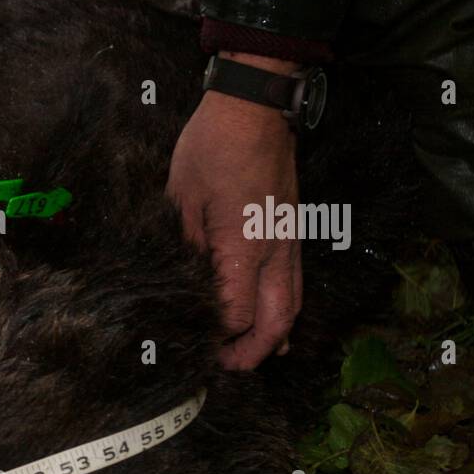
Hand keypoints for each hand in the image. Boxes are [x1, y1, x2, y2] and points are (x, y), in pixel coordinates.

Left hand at [167, 51, 301, 369]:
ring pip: (294, 306)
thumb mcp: (180, 199)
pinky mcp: (292, 231)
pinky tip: (263, 317)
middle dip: (253, 353)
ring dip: (272, 336)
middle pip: (277, 323)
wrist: (255, 105)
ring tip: (246, 353)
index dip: (218, 340)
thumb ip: (185, 249)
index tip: (195, 351)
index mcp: (244, 247)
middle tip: (225, 368)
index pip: (239, 316)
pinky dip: (282, 309)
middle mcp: (275, 251)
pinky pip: (293, 283)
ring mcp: (289, 241)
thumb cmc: (212, 147)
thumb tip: (181, 288)